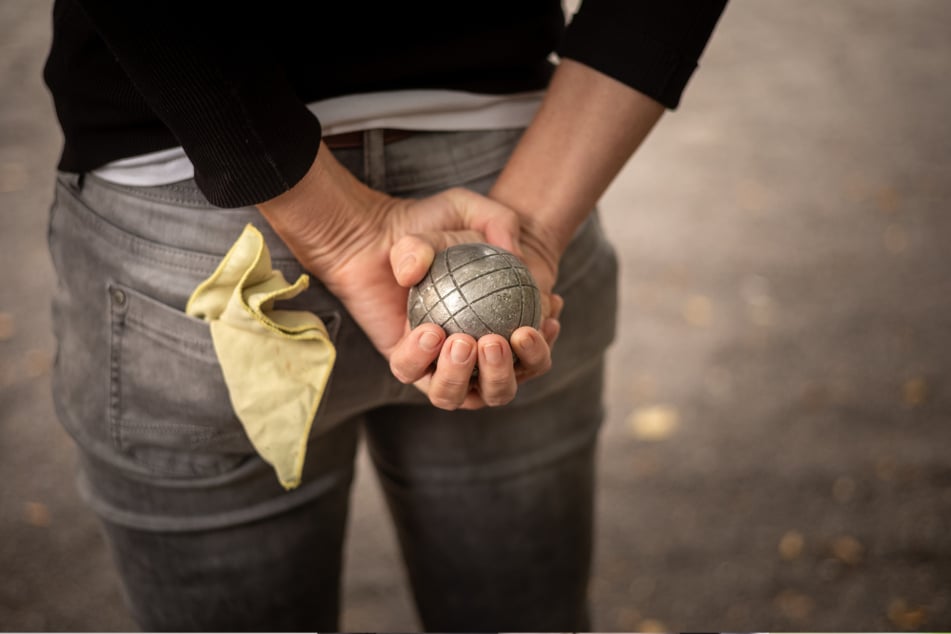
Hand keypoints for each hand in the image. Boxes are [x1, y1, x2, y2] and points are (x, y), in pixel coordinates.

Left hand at [257, 143, 559, 409]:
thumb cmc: (429, 224)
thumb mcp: (468, 209)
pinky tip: (431, 331)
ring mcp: (440, 365)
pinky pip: (419, 376)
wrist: (376, 234)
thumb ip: (500, 221)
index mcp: (499, 328)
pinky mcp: (406, 365)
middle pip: (505, 388)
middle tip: (499, 340)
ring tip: (466, 342)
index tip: (544, 321)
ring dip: (471, 378)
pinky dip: (427, 360)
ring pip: (467, 397)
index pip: (531, 355)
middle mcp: (473, 356)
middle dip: (509, 373)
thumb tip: (516, 258)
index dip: (541, 348)